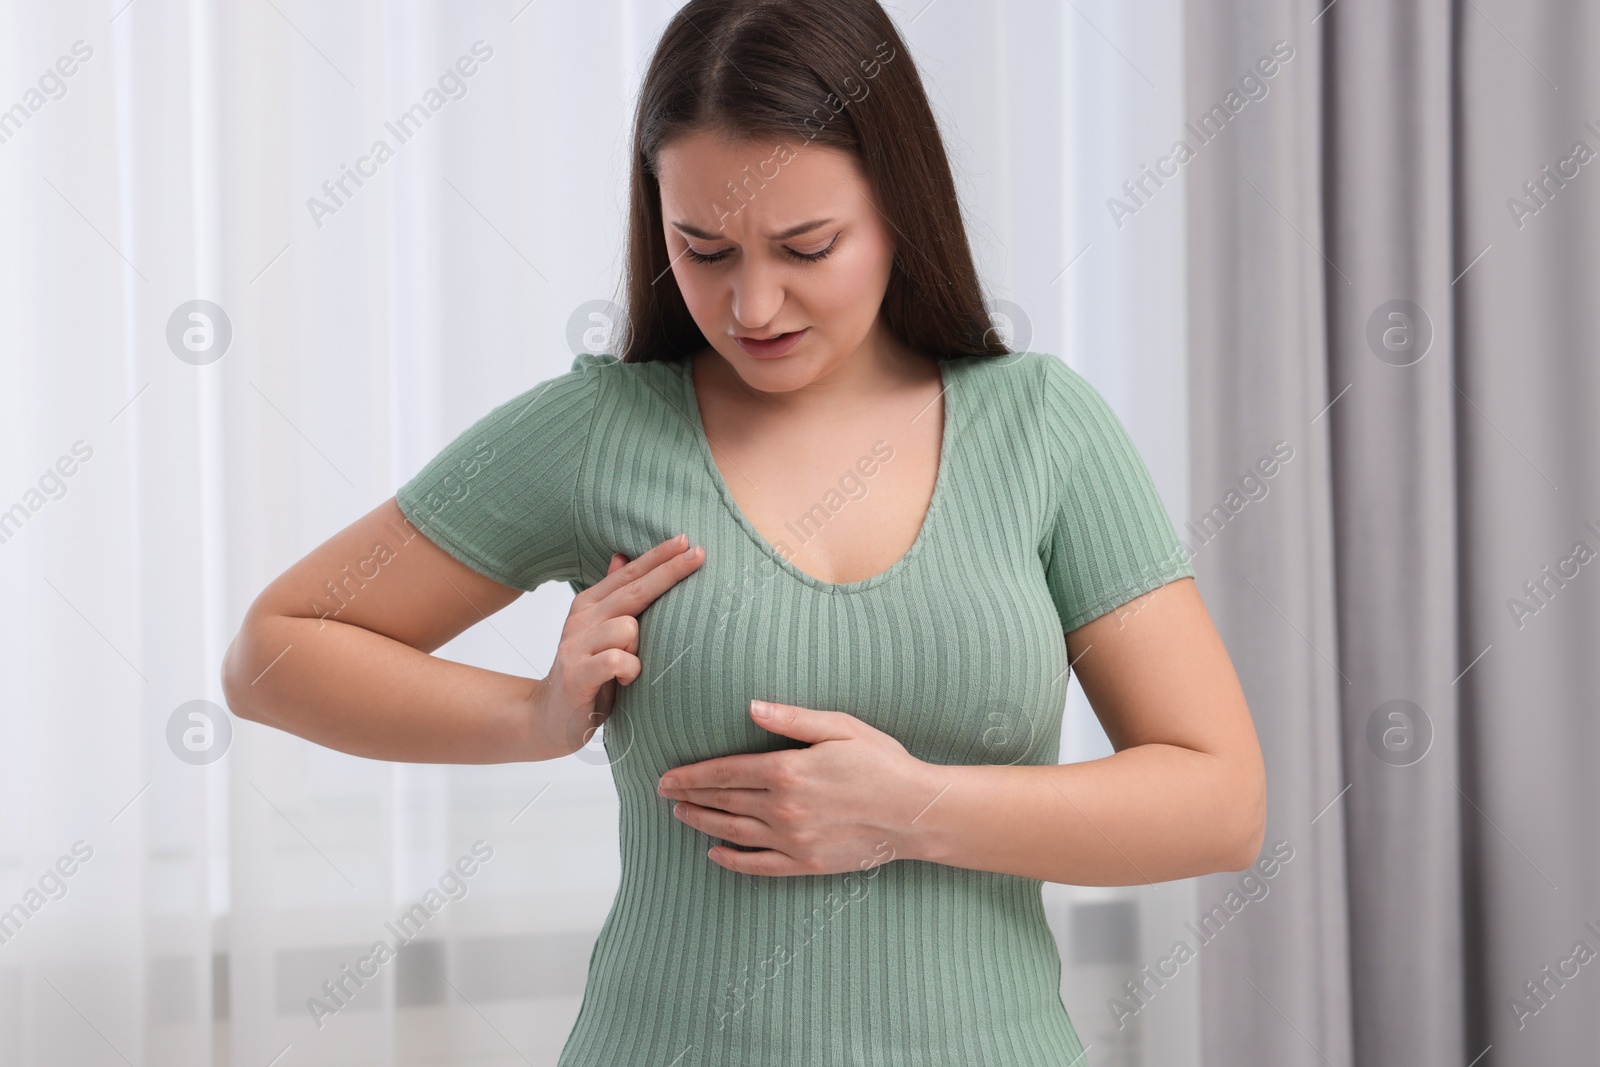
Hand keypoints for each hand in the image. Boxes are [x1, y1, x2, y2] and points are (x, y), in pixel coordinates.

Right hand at [535, 534, 704, 757]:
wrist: (551, 716)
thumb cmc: (588, 672)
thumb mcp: (600, 633)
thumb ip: (612, 597)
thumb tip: (622, 557)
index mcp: (590, 604)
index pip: (629, 574)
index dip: (658, 556)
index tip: (686, 540)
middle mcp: (581, 619)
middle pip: (634, 590)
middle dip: (669, 571)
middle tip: (700, 555)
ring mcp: (576, 645)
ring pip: (628, 628)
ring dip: (639, 649)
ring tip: (630, 667)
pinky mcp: (577, 673)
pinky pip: (619, 660)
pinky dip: (630, 670)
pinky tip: (625, 681)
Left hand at [656, 701, 933, 875]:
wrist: (916, 812)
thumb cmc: (882, 762)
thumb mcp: (840, 727)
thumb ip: (792, 718)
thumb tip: (751, 706)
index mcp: (788, 770)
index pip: (725, 773)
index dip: (692, 775)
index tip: (668, 776)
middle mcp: (784, 808)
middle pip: (723, 802)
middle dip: (689, 797)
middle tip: (664, 793)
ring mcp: (793, 840)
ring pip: (733, 832)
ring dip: (702, 823)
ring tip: (681, 815)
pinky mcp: (806, 863)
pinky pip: (759, 866)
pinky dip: (732, 861)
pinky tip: (714, 854)